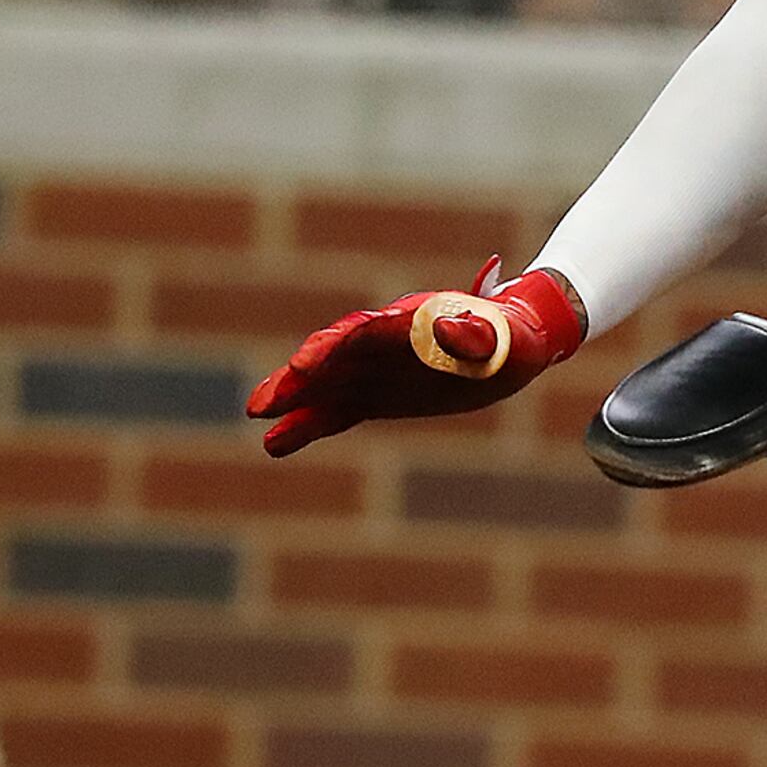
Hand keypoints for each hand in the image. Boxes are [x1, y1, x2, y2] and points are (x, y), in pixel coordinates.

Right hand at [248, 260, 586, 457]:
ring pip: (325, 385)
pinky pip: (335, 412)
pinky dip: (306, 426)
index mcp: (411, 323)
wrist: (511, 348)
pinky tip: (274, 443)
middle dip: (299, 377)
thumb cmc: (509, 339)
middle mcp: (383, 343)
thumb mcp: (500, 338)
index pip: (363, 333)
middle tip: (263, 401)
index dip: (333, 348)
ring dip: (292, 399)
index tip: (305, 364)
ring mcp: (374, 370)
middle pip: (333, 357)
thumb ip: (472, 335)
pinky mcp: (373, 396)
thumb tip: (448, 330)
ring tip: (256, 415)